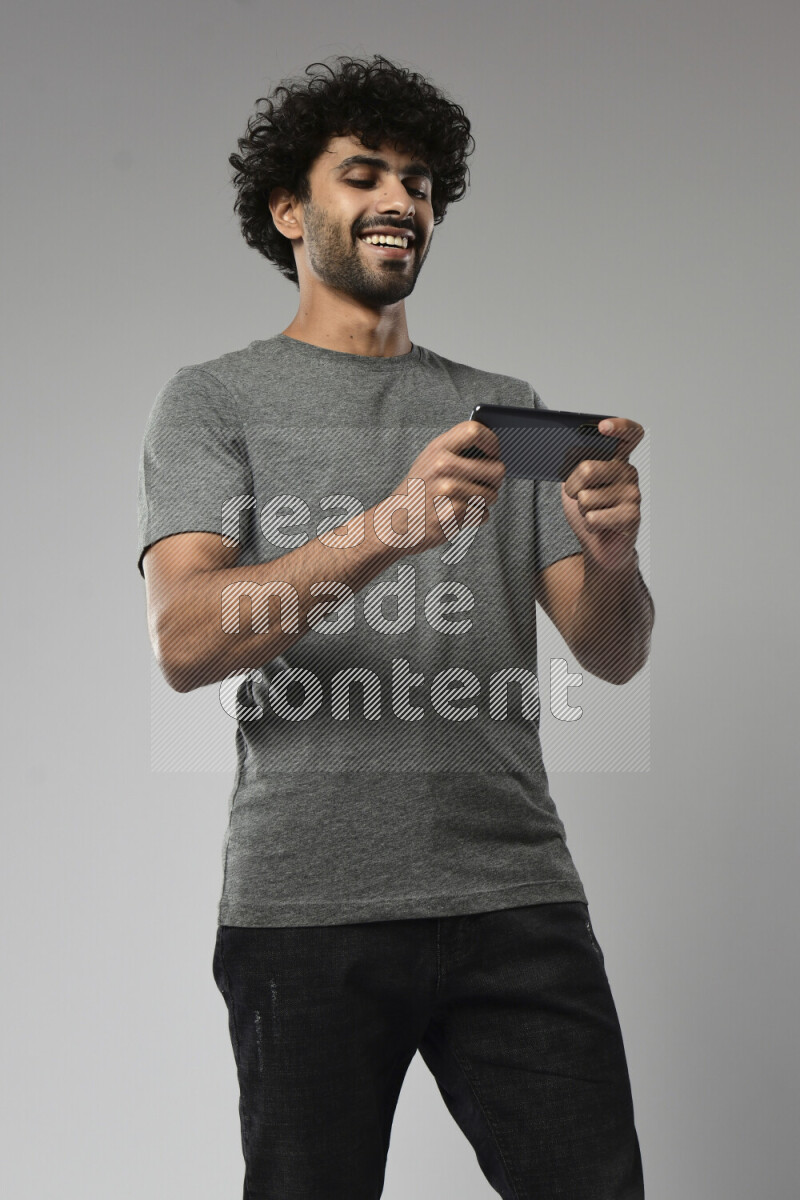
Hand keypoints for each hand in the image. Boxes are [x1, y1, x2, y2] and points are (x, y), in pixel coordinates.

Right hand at [391, 420, 505, 554]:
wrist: (396, 523)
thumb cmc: (420, 489)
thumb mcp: (431, 459)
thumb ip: (457, 449)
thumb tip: (495, 448)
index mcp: (438, 447)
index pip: (475, 431)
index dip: (492, 443)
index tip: (493, 454)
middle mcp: (442, 466)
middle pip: (497, 469)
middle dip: (494, 480)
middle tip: (484, 483)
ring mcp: (447, 491)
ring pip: (492, 495)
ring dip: (483, 501)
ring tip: (462, 500)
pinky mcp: (452, 515)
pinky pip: (484, 514)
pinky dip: (475, 516)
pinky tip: (457, 514)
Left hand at [561, 417, 643, 570]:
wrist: (600, 546)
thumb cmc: (588, 511)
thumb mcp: (574, 482)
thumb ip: (574, 464)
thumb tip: (564, 450)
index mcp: (617, 458)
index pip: (629, 434)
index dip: (619, 426)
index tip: (602, 427)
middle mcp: (628, 472)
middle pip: (587, 469)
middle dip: (572, 487)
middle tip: (578, 496)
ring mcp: (633, 493)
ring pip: (586, 497)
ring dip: (581, 510)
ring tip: (593, 513)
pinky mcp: (632, 516)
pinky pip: (593, 517)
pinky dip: (588, 525)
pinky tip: (599, 526)